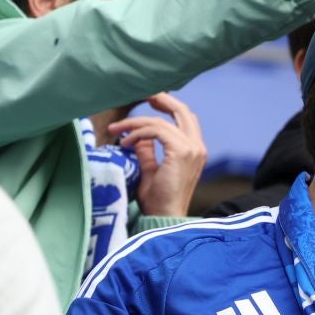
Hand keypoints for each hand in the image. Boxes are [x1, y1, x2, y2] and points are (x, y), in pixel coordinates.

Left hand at [108, 92, 207, 217]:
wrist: (165, 218)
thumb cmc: (158, 200)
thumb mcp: (151, 171)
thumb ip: (148, 152)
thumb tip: (139, 138)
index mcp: (194, 151)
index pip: (185, 119)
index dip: (168, 107)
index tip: (149, 103)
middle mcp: (197, 147)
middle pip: (182, 111)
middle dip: (161, 100)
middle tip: (143, 95)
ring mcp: (191, 149)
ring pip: (162, 121)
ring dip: (136, 123)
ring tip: (117, 130)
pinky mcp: (181, 152)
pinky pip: (157, 130)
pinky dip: (138, 132)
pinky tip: (126, 142)